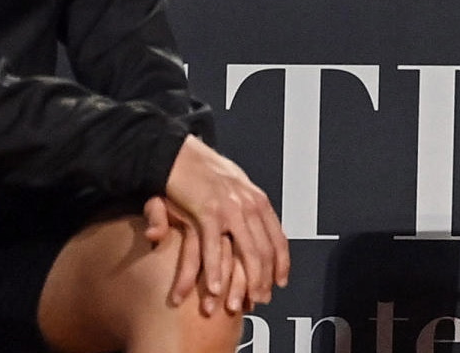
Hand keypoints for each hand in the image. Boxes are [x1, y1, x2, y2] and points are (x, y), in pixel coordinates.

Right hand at [158, 135, 289, 314]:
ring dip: (240, 283)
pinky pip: (213, 248)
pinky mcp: (207, 211)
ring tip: (237, 304)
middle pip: (263, 250)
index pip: (277, 237)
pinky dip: (214, 271)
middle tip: (259, 301)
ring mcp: (230, 208)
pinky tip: (215, 289)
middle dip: (262, 280)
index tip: (280, 283)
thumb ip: (245, 211)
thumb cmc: (204, 174)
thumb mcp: (233, 190)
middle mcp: (249, 205)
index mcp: (258, 201)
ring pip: (244, 253)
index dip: (281, 262)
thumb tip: (257, 233)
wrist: (179, 154)